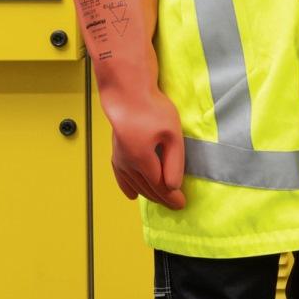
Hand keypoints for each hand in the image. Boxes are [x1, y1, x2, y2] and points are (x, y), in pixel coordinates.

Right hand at [100, 84, 186, 208]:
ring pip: (134, 184)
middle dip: (162, 198)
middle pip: (147, 188)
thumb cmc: (151, 108)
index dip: (171, 197)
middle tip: (175, 205)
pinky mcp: (116, 151)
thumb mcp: (172, 134)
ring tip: (161, 200)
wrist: (127, 93)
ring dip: (148, 194)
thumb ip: (174, 162)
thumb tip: (173, 186)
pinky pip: (121, 176)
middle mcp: (128, 163)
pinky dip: (127, 187)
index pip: (159, 186)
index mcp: (142, 160)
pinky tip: (132, 195)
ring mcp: (120, 158)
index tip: (182, 204)